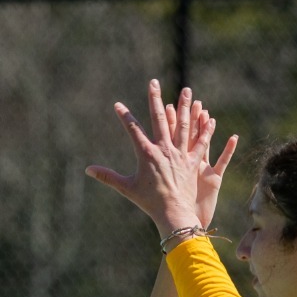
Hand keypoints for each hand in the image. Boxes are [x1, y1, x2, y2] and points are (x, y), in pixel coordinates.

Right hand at [86, 80, 236, 234]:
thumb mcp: (126, 188)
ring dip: (185, 106)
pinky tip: (208, 116)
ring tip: (187, 90)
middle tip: (154, 82)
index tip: (117, 105)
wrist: (173, 213)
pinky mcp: (193, 161)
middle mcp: (164, 150)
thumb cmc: (148, 202)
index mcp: (147, 155)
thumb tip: (88, 170)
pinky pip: (201, 142)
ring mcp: (180, 154)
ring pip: (183, 125)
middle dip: (155, 99)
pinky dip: (205, 129)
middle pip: (159, 119)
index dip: (124, 116)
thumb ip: (108, 176)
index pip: (133, 130)